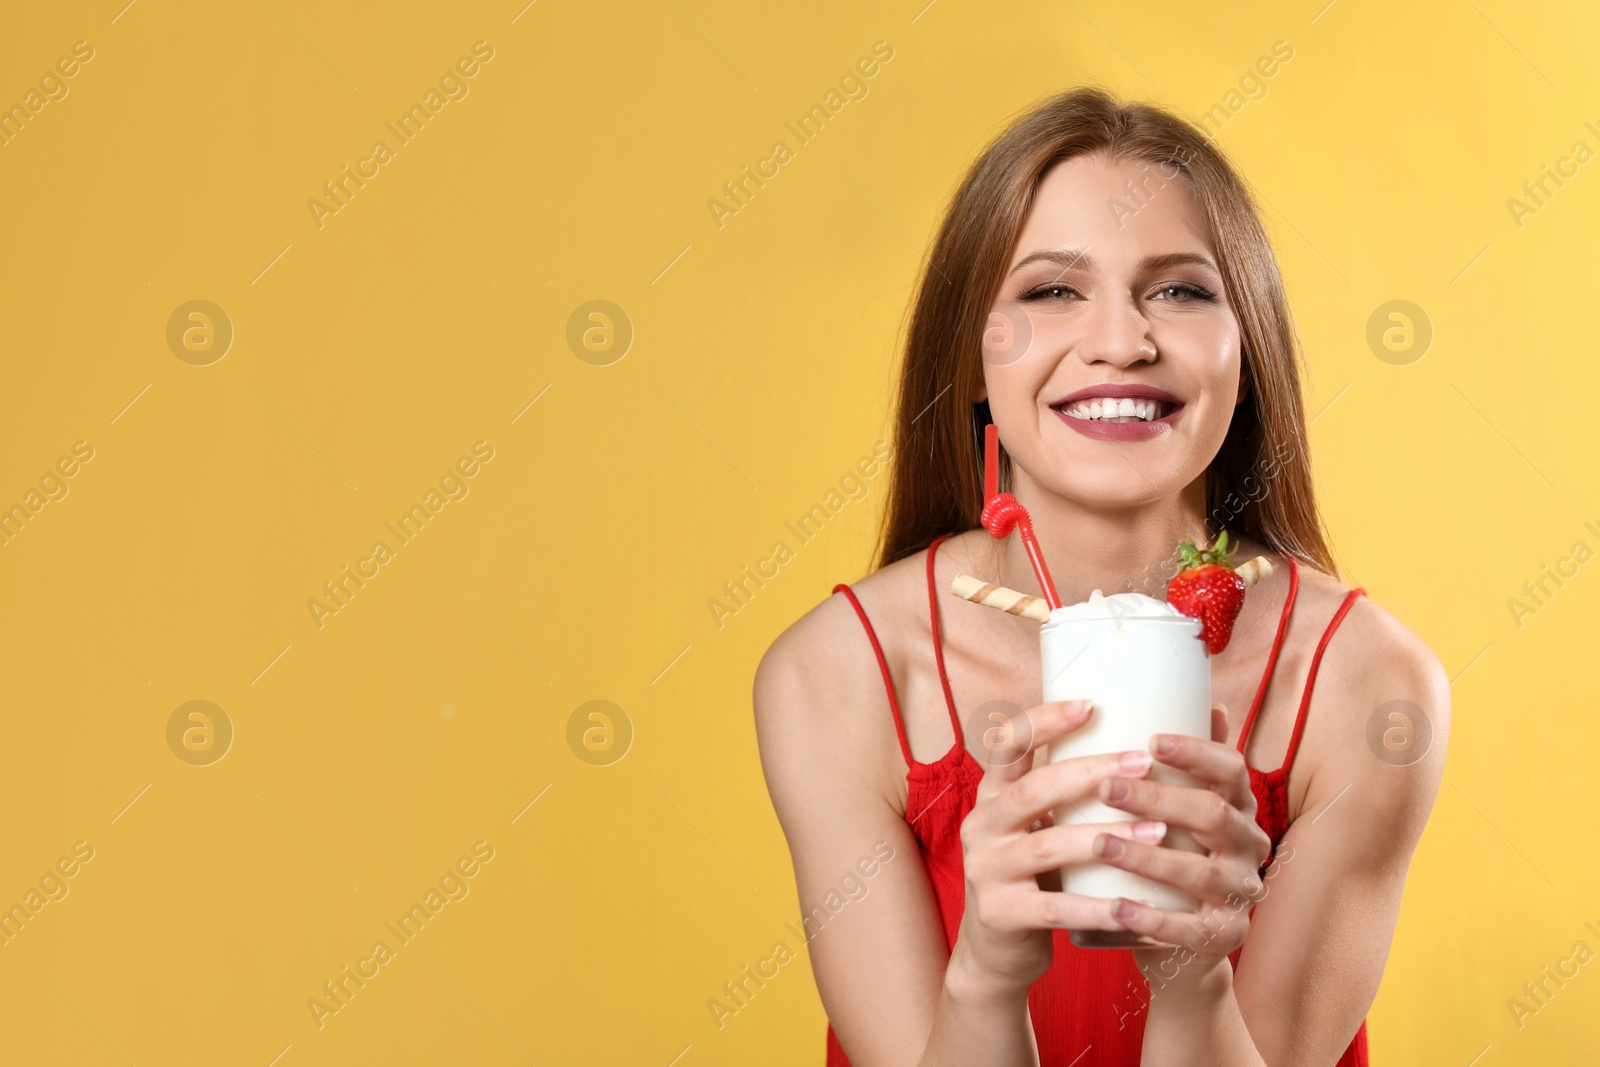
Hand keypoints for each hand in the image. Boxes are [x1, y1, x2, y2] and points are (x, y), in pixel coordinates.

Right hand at [946, 699, 1168, 1002]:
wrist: (995, 950)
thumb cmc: (1035, 876)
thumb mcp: (1036, 827)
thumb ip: (1065, 793)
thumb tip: (1137, 741)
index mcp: (992, 795)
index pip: (1007, 744)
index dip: (1044, 721)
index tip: (1091, 705)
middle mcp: (982, 825)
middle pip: (1034, 789)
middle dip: (1091, 772)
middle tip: (1143, 761)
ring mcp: (987, 870)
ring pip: (1048, 844)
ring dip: (1106, 836)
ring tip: (1158, 831)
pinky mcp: (1001, 914)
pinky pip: (1056, 907)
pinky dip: (1097, 906)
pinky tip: (1136, 903)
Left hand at [1085, 705, 1272, 996]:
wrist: (1184, 946)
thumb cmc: (1172, 857)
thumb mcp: (1180, 811)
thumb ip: (1187, 765)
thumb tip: (1207, 701)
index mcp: (1238, 808)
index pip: (1231, 770)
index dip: (1196, 752)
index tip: (1150, 737)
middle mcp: (1248, 847)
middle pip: (1212, 815)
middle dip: (1158, 799)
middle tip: (1107, 788)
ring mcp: (1239, 895)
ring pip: (1200, 872)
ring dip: (1147, 856)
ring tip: (1099, 843)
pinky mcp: (1223, 939)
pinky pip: (1188, 929)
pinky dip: (1150, 918)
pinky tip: (1115, 906)